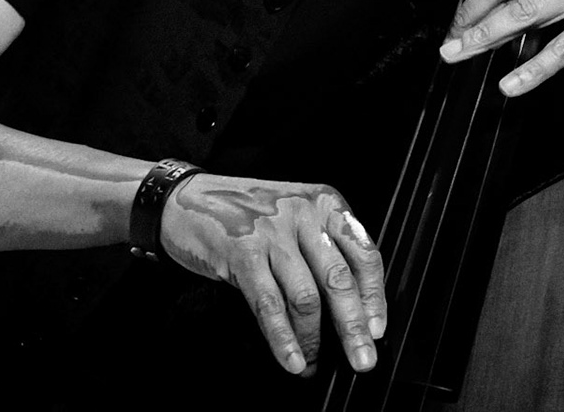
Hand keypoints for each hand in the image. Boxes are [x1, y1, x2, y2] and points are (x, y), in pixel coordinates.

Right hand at [160, 175, 385, 375]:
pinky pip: (270, 304)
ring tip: (314, 363)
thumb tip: (351, 307)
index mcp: (324, 203)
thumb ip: (322, 248)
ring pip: (306, 296)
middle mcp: (303, 214)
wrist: (186, 199)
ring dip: (314, 339)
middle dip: (353, 327)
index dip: (373, 296)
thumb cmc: (245, 213)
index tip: (377, 328)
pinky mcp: (243, 253)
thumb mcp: (294, 217)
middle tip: (362, 359)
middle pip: (339, 278)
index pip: (363, 253)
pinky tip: (291, 358)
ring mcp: (272, 232)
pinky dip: (283, 338)